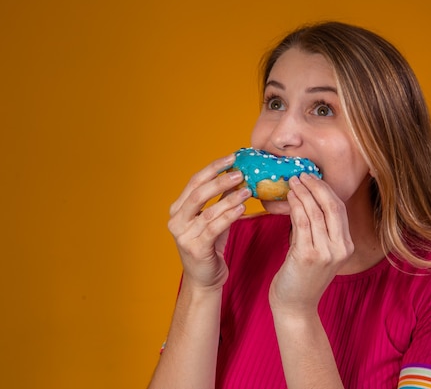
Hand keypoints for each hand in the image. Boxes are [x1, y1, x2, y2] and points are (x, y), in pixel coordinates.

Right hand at [168, 154, 251, 289]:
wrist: (204, 279)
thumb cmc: (210, 246)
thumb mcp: (213, 219)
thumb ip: (220, 199)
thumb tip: (237, 175)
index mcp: (178, 209)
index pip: (195, 181)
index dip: (213, 168)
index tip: (232, 157)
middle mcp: (177, 220)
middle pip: (198, 193)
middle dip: (220, 180)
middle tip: (240, 172)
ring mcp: (184, 235)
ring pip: (208, 211)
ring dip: (229, 198)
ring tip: (247, 190)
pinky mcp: (196, 248)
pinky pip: (214, 228)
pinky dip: (228, 216)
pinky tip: (241, 209)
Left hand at [269, 173, 353, 316]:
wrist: (295, 306)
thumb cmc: (302, 278)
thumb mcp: (317, 251)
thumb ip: (317, 229)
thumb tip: (306, 200)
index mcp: (346, 246)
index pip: (340, 209)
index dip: (326, 190)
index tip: (312, 178)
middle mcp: (341, 248)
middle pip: (332, 207)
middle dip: (317, 186)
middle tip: (302, 174)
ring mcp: (327, 253)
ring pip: (316, 212)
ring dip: (304, 193)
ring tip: (292, 181)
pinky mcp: (309, 255)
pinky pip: (302, 222)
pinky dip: (296, 205)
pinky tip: (289, 197)